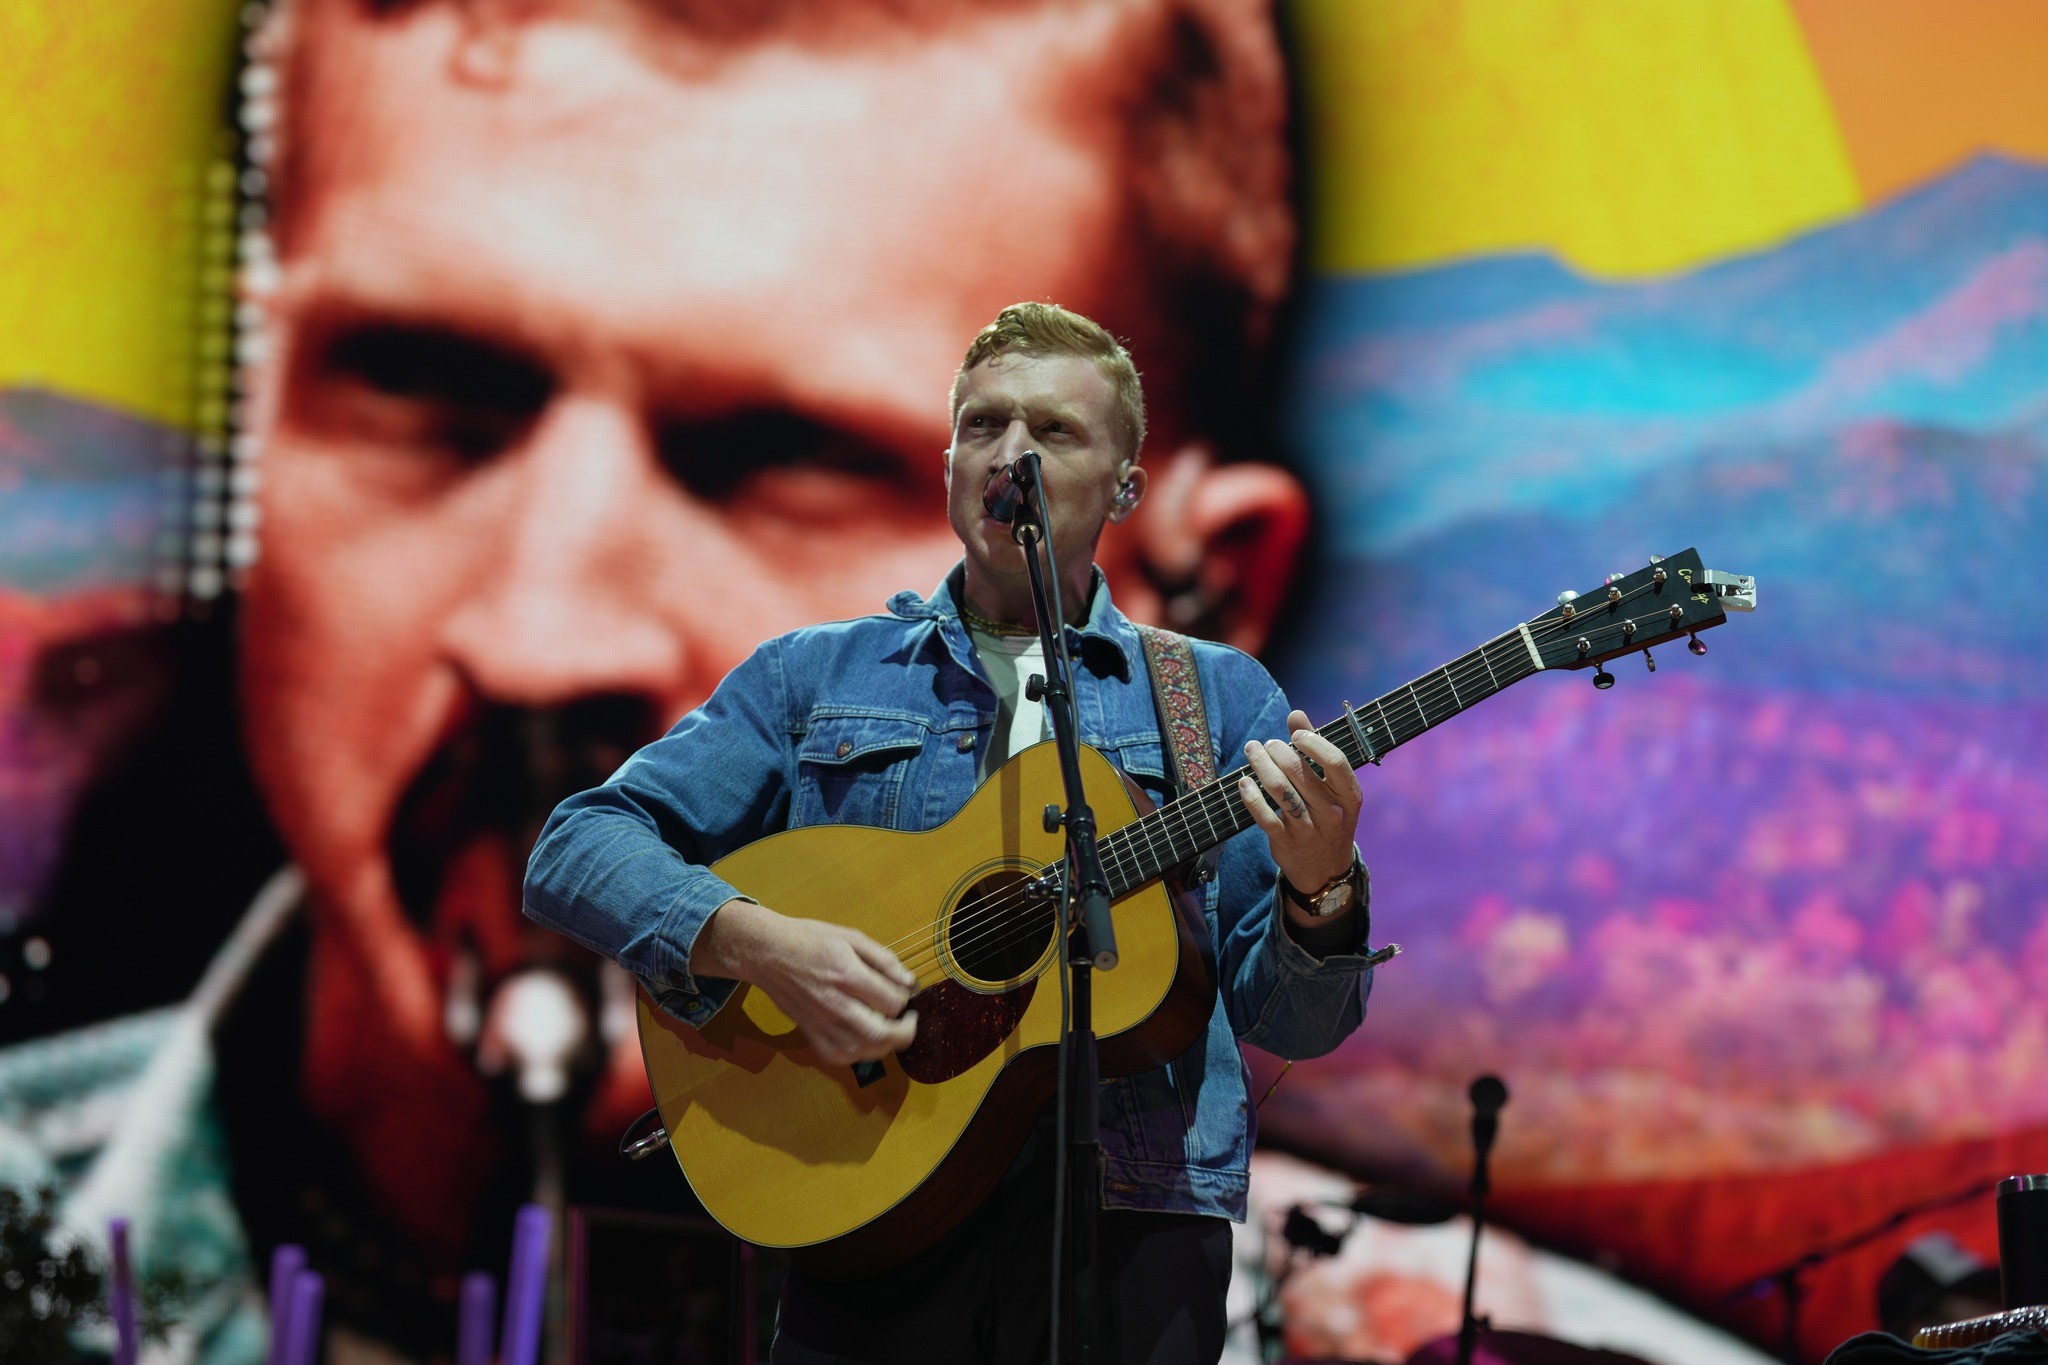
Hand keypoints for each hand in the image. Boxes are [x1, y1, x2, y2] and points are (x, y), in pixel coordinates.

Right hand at [693, 900, 919, 1061]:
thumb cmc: (809, 939)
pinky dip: (855, 1055)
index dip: (906, 999)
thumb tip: (908, 980)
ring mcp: (821, 1021)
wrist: (768, 952)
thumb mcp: (849, 936)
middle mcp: (836, 1003)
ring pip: (861, 1050)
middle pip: (881, 1034)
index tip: (906, 992)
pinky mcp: (808, 1031)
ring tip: (890, 1031)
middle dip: (906, 1032)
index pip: (892, 1001)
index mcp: (848, 974)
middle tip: (910, 1020)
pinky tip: (863, 1042)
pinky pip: (836, 1056)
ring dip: (884, 1046)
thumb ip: (882, 959)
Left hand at [1236, 710, 1362, 900]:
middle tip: (1266, 744)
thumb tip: (1296, 715)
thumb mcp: (1333, 790)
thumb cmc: (1328, 817)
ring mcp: (1309, 829)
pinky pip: (1263, 814)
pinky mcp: (1286, 842)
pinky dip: (1250, 795)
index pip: (1335, 761)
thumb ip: (1316, 750)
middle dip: (1277, 751)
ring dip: (1260, 765)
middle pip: (1299, 772)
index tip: (1295, 735)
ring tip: (1252, 751)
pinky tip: (1244, 781)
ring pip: (1279, 790)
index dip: (1313, 742)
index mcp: (1350, 796)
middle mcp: (1332, 813)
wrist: (1325, 871)